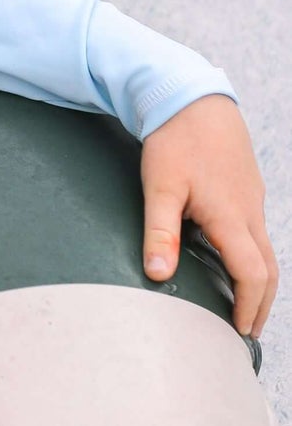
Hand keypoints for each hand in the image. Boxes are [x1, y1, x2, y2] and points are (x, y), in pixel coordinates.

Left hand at [140, 96, 276, 338]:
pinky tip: (235, 262)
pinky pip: (257, 232)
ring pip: (266, 250)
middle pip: (268, 269)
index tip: (239, 329)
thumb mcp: (159, 186)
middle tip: (247, 329)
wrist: (193, 96)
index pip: (252, 274)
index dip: (249, 306)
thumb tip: (157, 273)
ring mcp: (252, 200)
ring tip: (243, 304)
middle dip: (261, 303)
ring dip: (259, 281)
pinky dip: (253, 257)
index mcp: (230, 216)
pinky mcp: (247, 190)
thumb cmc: (174, 138)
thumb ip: (159, 231)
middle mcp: (249, 211)